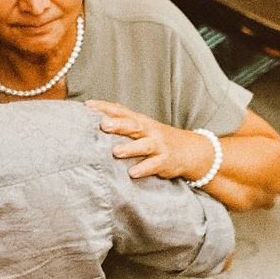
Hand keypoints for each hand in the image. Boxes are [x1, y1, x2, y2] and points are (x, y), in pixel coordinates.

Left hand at [85, 99, 214, 181]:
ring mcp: (158, 146)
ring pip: (144, 145)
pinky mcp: (165, 161)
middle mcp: (149, 131)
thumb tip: (98, 108)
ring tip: (116, 152)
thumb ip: (123, 118)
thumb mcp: (143, 125)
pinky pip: (154, 165)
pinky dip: (144, 168)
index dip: (105, 108)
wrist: (190, 151)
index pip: (121, 111)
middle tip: (102, 125)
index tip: (89, 106)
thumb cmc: (159, 138)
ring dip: (130, 148)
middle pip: (133, 125)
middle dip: (118, 124)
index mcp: (141, 121)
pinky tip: (132, 173)